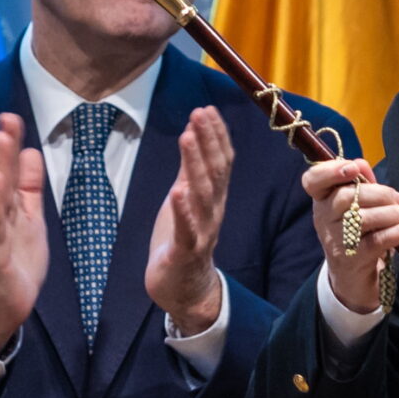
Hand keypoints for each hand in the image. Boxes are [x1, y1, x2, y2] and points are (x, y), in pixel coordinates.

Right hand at [0, 112, 47, 357]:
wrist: (3, 306)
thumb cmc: (16, 261)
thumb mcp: (30, 219)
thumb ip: (29, 187)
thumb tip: (31, 152)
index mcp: (4, 206)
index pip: (9, 169)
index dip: (12, 144)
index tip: (12, 117)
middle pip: (0, 176)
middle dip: (4, 147)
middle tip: (7, 119)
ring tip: (1, 140)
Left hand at [146, 106, 233, 336]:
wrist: (185, 288)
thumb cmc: (183, 239)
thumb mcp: (186, 198)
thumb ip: (191, 168)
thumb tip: (193, 131)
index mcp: (214, 197)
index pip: (221, 161)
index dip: (215, 135)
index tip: (206, 109)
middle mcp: (213, 211)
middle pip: (215, 172)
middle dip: (208, 141)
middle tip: (200, 113)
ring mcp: (202, 231)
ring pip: (202, 195)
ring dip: (196, 165)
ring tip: (188, 138)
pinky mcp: (185, 252)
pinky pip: (186, 230)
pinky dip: (183, 211)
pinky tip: (177, 191)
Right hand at [299, 157, 398, 312]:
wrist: (352, 278)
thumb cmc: (358, 233)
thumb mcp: (358, 207)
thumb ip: (360, 184)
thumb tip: (361, 163)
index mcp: (322, 200)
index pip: (313, 180)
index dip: (330, 171)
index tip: (354, 168)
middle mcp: (323, 218)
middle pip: (346, 197)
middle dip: (379, 194)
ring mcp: (336, 240)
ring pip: (364, 218)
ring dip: (394, 214)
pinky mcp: (352, 259)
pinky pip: (377, 240)